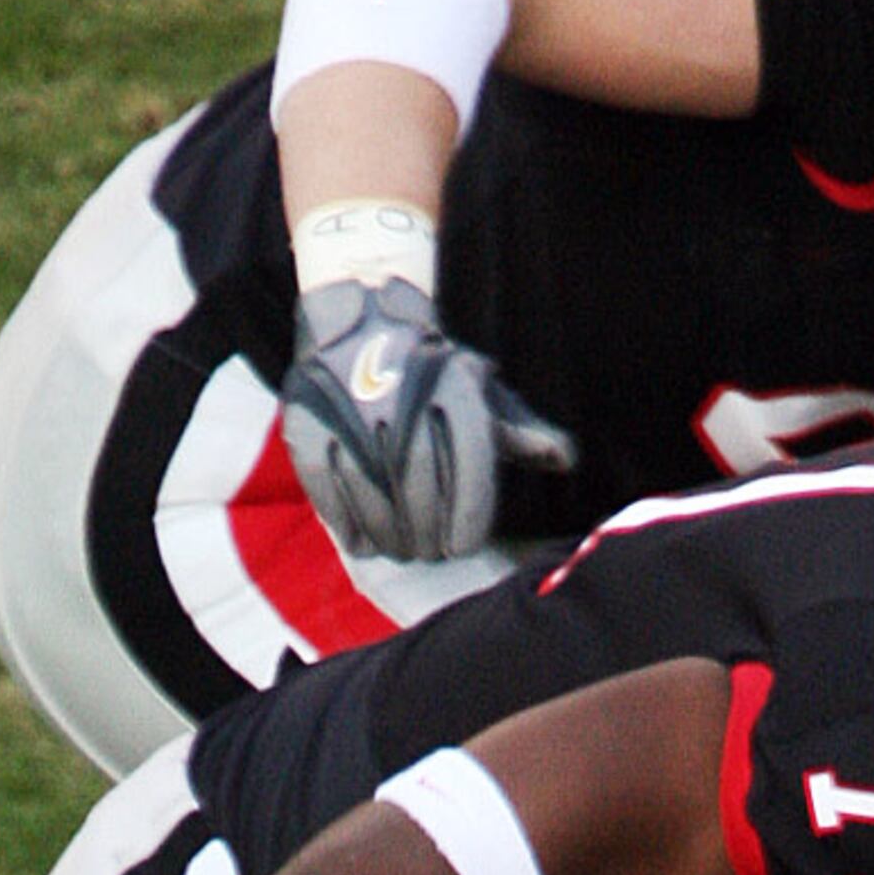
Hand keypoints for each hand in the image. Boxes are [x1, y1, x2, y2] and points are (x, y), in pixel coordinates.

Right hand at [279, 275, 574, 560]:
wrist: (359, 323)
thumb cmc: (432, 375)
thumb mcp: (479, 394)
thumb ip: (520, 431)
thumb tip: (564, 459)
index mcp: (453, 393)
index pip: (469, 478)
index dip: (468, 524)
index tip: (461, 544)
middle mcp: (403, 403)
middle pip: (420, 496)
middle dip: (428, 536)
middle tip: (429, 551)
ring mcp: (352, 417)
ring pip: (376, 503)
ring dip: (391, 538)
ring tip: (401, 548)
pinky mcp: (309, 431)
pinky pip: (332, 498)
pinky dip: (351, 527)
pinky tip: (366, 539)